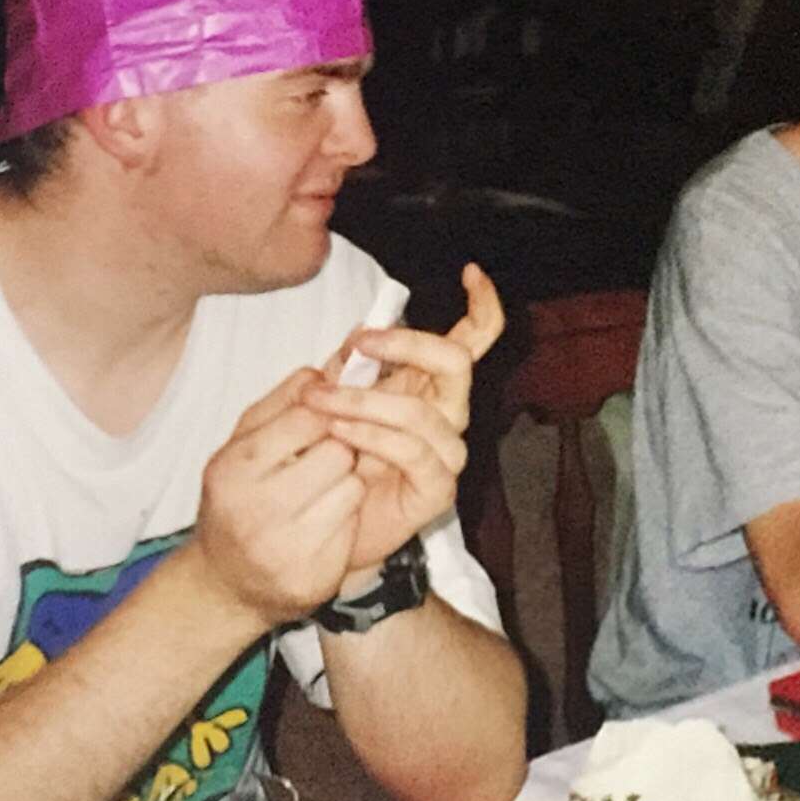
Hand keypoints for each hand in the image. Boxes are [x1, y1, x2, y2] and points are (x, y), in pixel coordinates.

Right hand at [192, 368, 364, 628]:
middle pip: (337, 452)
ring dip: (348, 485)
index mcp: (234, 467)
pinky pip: (354, 528)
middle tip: (324, 461)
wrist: (224, 581)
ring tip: (322, 494)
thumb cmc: (240, 498)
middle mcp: (254, 508)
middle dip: (340, 451)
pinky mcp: (311, 577)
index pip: (309, 415)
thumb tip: (338, 360)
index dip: (330, 411)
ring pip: (353, 489)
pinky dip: (347, 520)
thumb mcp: (247, 441)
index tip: (329, 417)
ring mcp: (283, 547)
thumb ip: (288, 398)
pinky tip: (324, 526)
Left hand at [306, 265, 506, 575]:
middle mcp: (445, 413)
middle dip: (408, 345)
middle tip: (359, 344)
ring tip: (322, 401)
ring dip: (367, 399)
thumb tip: (356, 334)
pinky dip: (374, 437)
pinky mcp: (437, 488)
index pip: (473, 339)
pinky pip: (415, 452)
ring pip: (426, 410)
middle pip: (456, 362)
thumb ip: (347, 368)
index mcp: (429, 384)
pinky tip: (341, 434)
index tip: (471, 273)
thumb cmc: (328, 459)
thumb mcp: (330, 400)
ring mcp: (445, 451)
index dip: (482, 306)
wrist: (317, 526)